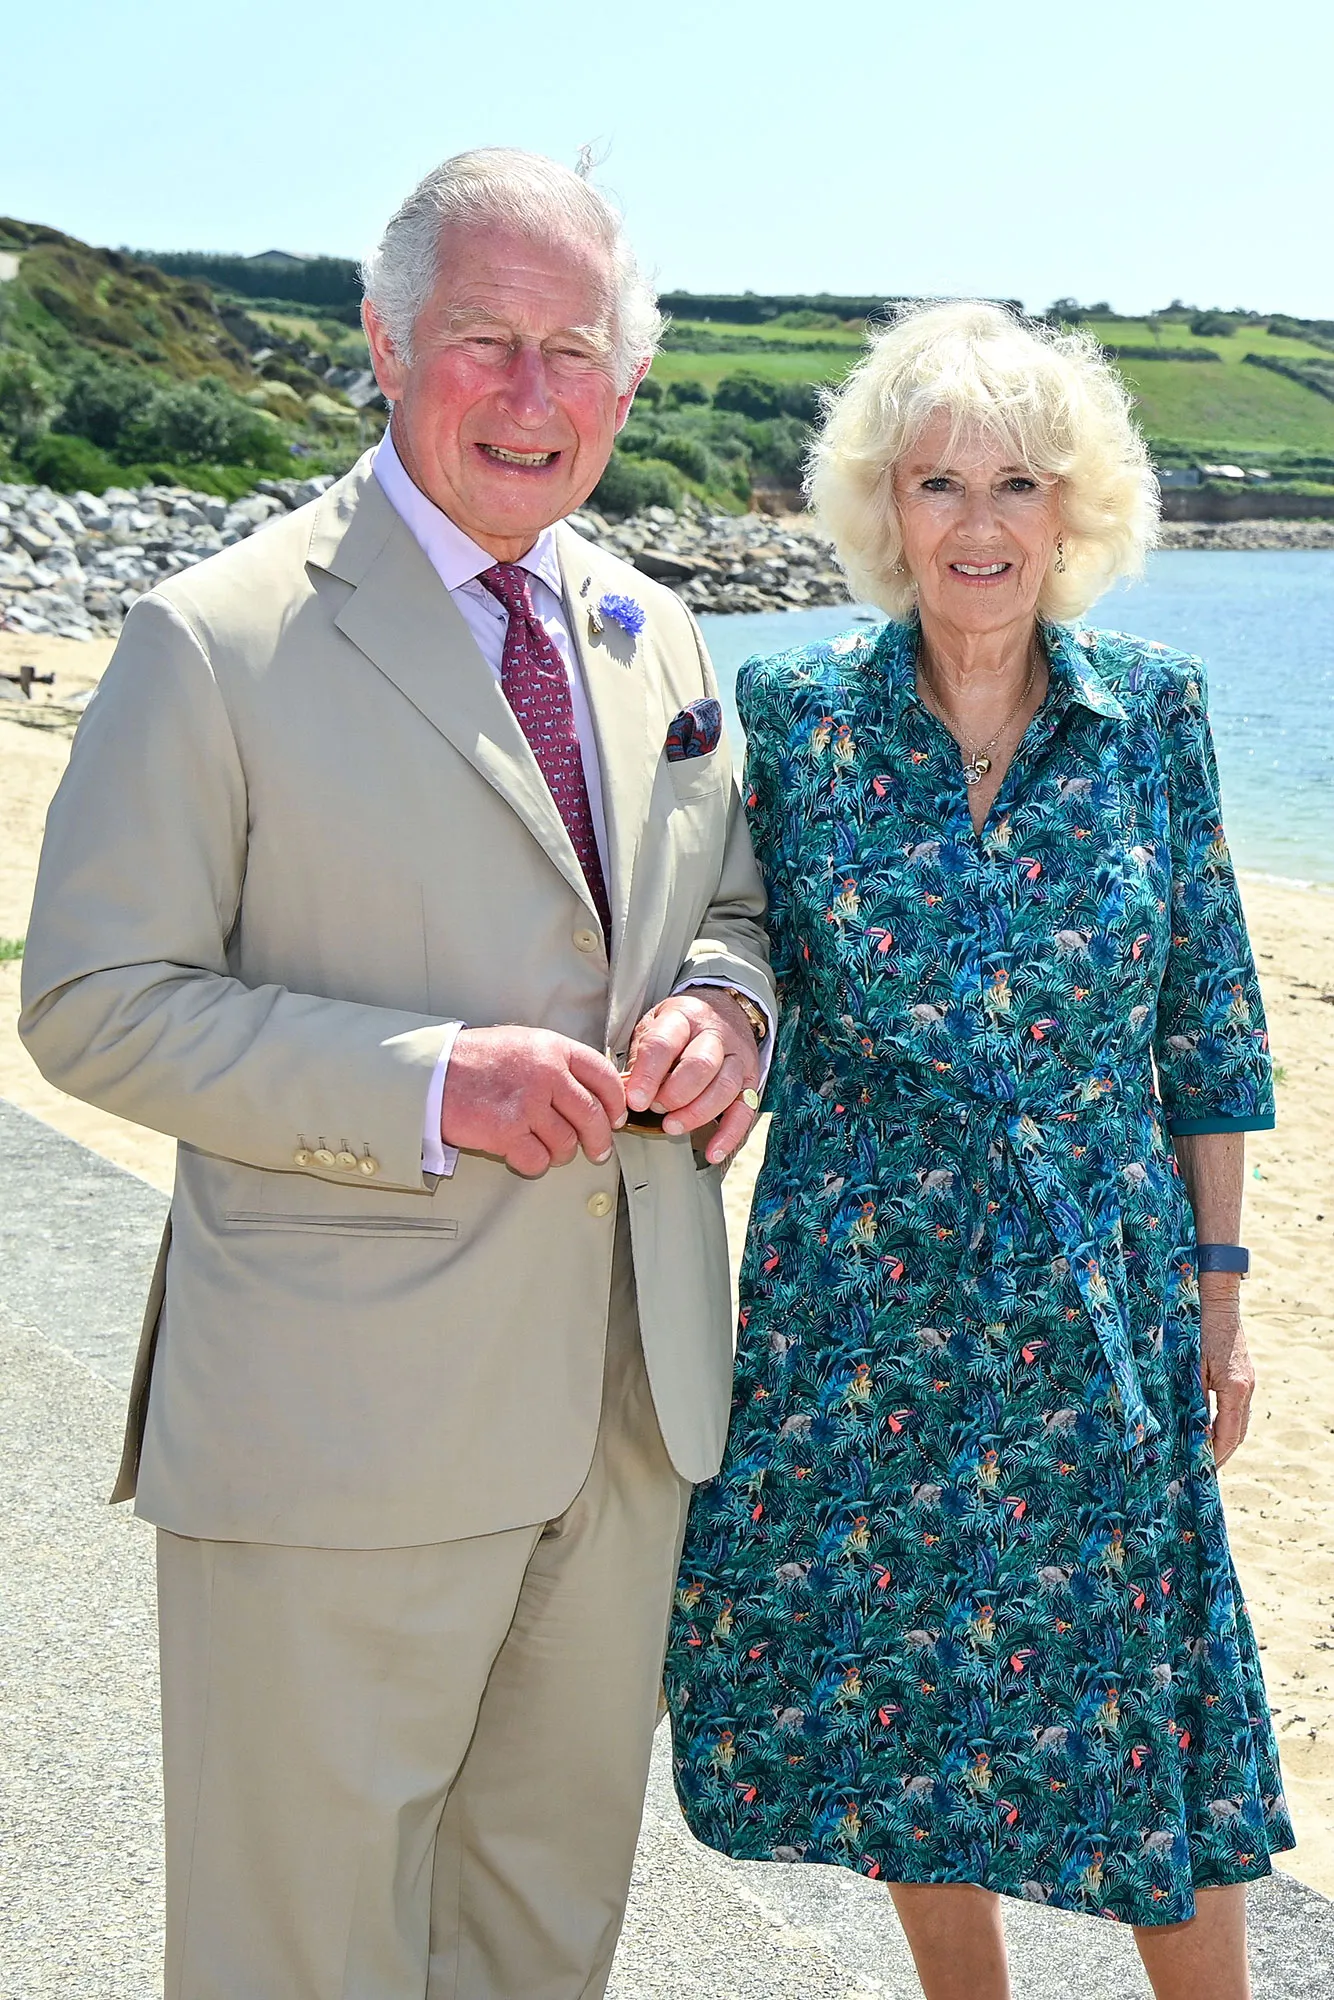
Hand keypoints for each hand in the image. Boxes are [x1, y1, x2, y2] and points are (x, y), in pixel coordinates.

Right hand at [441, 1026, 625, 1178]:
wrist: (433, 1074)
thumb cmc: (478, 1060)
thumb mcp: (525, 1043)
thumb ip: (560, 1062)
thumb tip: (597, 1089)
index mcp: (554, 1049)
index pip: (604, 1077)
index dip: (616, 1103)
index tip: (616, 1118)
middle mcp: (546, 1074)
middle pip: (592, 1116)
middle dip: (600, 1140)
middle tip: (598, 1151)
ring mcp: (527, 1104)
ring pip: (567, 1143)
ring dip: (561, 1153)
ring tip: (547, 1148)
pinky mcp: (507, 1132)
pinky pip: (539, 1160)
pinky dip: (535, 1164)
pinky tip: (524, 1154)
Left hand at [623, 989, 760, 1165]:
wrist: (725, 1010)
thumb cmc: (681, 1027)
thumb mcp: (654, 1027)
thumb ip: (641, 1058)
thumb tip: (626, 1093)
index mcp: (683, 1017)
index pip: (664, 1044)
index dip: (648, 1075)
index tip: (635, 1100)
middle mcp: (714, 1034)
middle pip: (700, 1065)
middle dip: (675, 1094)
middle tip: (655, 1108)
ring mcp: (737, 1057)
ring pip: (724, 1087)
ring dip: (696, 1113)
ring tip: (672, 1126)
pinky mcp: (750, 1081)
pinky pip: (745, 1111)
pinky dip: (729, 1135)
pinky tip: (712, 1151)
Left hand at [1199, 1280, 1254, 1466]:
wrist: (1215, 1297)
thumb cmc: (1196, 1329)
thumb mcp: (1189, 1366)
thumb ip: (1190, 1398)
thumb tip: (1187, 1429)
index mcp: (1235, 1389)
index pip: (1227, 1435)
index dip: (1214, 1456)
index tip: (1201, 1472)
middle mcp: (1246, 1388)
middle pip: (1237, 1433)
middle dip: (1219, 1453)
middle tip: (1200, 1470)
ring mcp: (1247, 1381)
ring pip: (1239, 1422)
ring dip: (1222, 1440)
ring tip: (1202, 1455)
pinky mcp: (1243, 1375)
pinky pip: (1236, 1408)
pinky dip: (1223, 1423)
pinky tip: (1207, 1427)